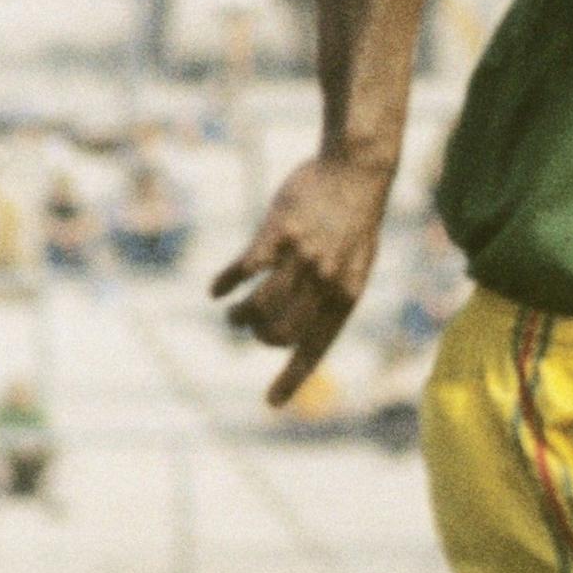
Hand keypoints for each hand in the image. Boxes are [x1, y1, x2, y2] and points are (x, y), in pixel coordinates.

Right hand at [210, 154, 395, 404]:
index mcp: (346, 295)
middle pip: (279, 333)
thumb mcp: (354, 263)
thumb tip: (302, 325)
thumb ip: (332, 293)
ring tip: (234, 314)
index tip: (271, 403)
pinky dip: (225, 284)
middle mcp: (324, 282)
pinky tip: (217, 290)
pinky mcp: (278, 233)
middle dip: (260, 338)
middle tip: (253, 328)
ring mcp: (301, 258)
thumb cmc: (354, 218)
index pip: (316, 348)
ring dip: (240, 317)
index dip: (292, 378)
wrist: (356, 170)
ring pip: (258, 307)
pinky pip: (244, 270)